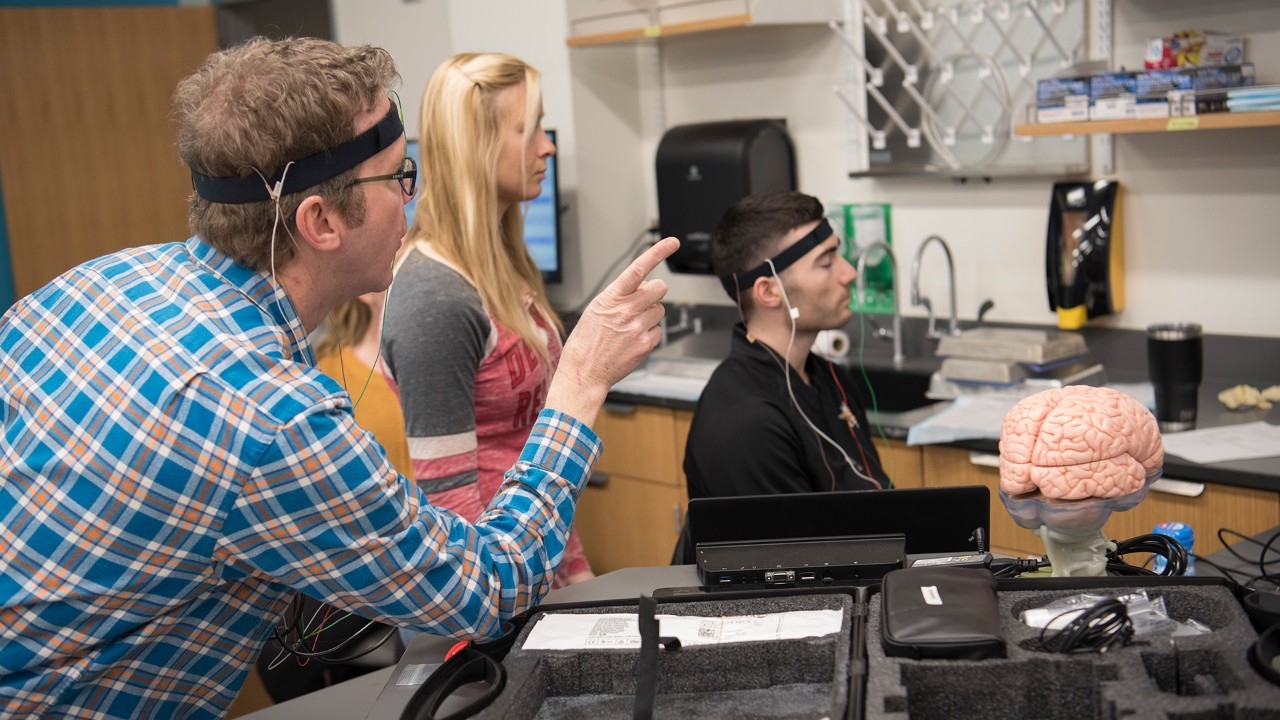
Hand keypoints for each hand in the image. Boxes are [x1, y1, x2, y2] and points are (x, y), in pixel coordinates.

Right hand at [545, 237, 678, 426]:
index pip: (638, 269)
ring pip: (660, 310)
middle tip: (643, 301)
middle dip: (654, 292)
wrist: (584, 372)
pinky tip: (633, 340)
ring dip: (650, 314)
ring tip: (631, 326)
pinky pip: (658, 331)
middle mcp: (626, 310)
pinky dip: (649, 334)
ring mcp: (638, 328)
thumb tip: (645, 286)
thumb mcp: (596, 309)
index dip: (658, 252)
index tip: (672, 243)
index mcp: (611, 298)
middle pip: (659, 288)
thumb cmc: (586, 341)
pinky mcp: (646, 344)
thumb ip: (621, 295)